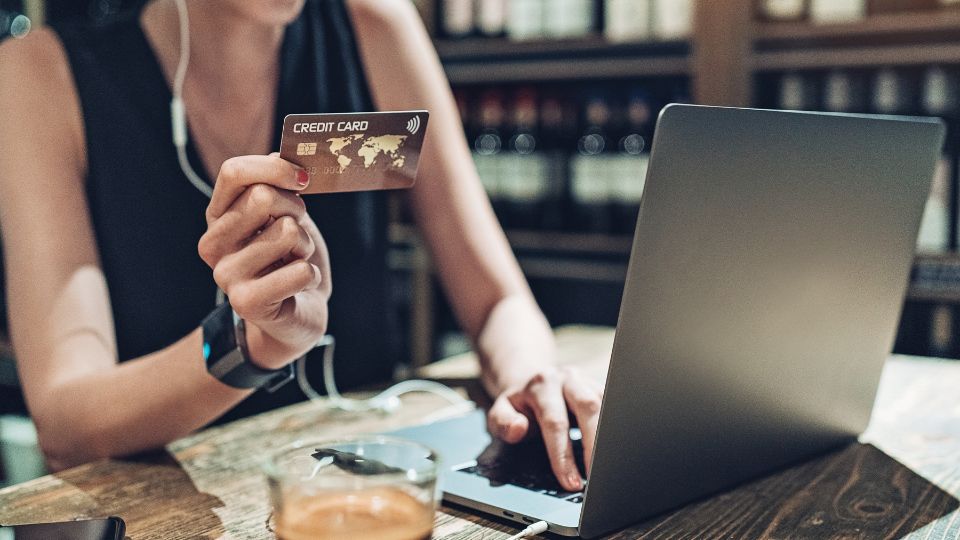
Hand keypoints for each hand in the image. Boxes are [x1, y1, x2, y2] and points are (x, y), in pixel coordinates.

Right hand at [198, 155, 330, 369]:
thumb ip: (279, 186)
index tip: (303, 179)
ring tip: (294, 262)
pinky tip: (298, 285)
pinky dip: (310, 275)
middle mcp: (213, 244)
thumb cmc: (292, 259)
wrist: (298, 315)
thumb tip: (283, 154)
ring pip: (287, 232)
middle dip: (296, 210)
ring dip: (304, 246)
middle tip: (297, 233)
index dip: (274, 168)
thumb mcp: (286, 215)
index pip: (233, 172)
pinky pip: (299, 270)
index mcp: (218, 216)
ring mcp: (225, 275)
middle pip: (262, 197)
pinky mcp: (246, 303)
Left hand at [487, 366, 602, 491]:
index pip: (555, 422)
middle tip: (595, 476)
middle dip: (594, 445)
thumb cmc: (520, 404)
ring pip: (606, 404)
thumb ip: (502, 422)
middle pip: (588, 407)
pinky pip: (613, 406)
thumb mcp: (500, 411)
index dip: (563, 455)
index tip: (570, 481)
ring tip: (606, 467)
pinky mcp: (600, 388)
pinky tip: (612, 452)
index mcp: (541, 385)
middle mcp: (567, 379)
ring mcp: (587, 381)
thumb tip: (518, 429)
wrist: (533, 381)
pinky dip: (614, 429)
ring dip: (608, 438)